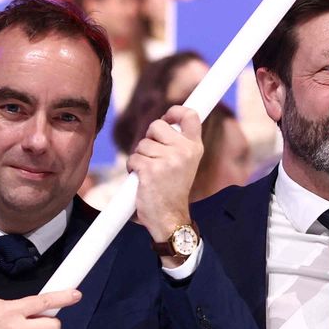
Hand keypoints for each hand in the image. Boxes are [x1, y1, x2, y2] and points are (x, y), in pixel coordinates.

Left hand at [130, 106, 203, 236]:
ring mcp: (167, 160)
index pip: (190, 116)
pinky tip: (142, 181)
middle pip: (156, 126)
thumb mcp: (186, 164)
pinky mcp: (150, 170)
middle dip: (149, 139)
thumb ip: (178, 144)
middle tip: (154, 157)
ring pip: (141, 145)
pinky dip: (132, 169)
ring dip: (140, 158)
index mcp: (195, 148)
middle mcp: (184, 151)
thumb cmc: (173, 191)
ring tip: (150, 174)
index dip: (175, 111)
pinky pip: (132, 159)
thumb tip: (164, 122)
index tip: (168, 117)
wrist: (170, 218)